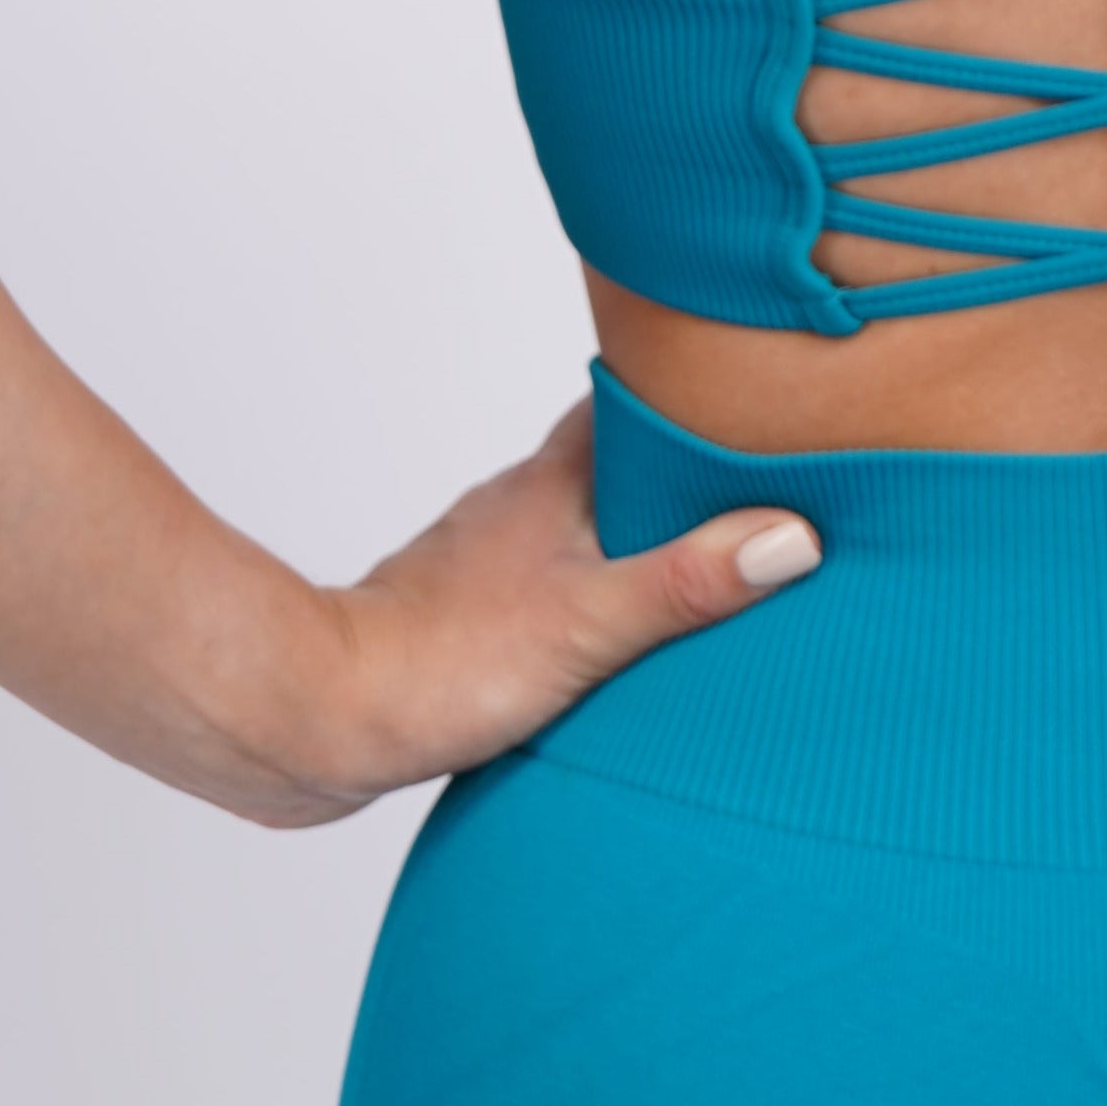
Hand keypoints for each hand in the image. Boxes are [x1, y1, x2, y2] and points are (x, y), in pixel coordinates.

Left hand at [248, 398, 820, 826]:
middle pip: (620, 462)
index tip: (765, 387)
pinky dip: (596, 593)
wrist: (313, 718)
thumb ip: (689, 580)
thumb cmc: (439, 665)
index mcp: (553, 483)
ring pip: (585, 524)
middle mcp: (519, 506)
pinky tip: (623, 637)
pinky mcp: (468, 617)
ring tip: (714, 563)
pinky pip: (553, 583)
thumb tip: (793, 535)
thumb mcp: (589, 622)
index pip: (639, 399)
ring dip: (640, 537)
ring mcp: (488, 561)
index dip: (700, 389)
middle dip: (687, 470)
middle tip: (767, 480)